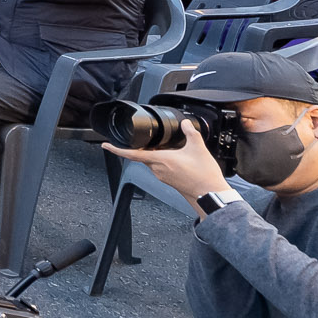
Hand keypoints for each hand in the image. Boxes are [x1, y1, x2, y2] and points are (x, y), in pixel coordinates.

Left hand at [101, 118, 228, 205]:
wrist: (210, 194)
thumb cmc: (203, 175)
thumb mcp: (198, 148)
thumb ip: (190, 132)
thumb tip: (186, 124)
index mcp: (160, 160)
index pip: (132, 154)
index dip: (117, 149)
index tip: (106, 145)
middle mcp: (157, 169)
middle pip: (142, 156)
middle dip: (142, 147)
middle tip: (147, 139)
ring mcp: (162, 176)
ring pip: (152, 162)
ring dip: (155, 154)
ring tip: (167, 147)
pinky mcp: (168, 180)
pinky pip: (160, 167)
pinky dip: (162, 160)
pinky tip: (174, 158)